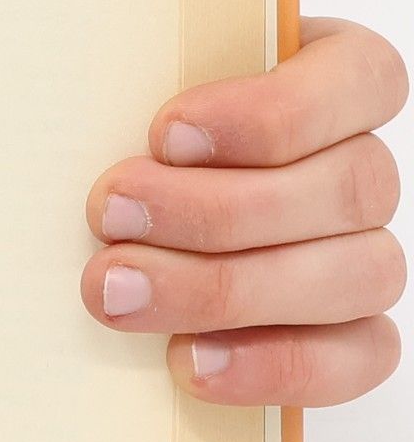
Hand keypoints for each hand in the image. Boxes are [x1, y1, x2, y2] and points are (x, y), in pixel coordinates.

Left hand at [83, 18, 406, 404]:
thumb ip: (128, 82)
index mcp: (330, 79)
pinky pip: (356, 360)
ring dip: (224, 289)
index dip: (274, 112)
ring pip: (355, 274)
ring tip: (119, 289)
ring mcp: (366, 254)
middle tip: (110, 214)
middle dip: (216, 210)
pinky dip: (272, 364)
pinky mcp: (351, 334)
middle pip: (351, 187)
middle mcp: (361, 167)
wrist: (105, 230)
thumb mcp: (118, 91)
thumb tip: (76, 83)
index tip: (166, 134)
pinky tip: (187, 360)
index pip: (363, 77)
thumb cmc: (111, 137)